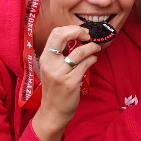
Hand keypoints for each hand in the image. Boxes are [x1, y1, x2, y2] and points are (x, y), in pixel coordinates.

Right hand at [32, 25, 100, 140]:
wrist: (53, 112)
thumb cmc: (55, 89)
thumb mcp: (51, 70)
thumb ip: (60, 55)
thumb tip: (76, 38)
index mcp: (45, 58)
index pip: (55, 33)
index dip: (71, 29)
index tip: (81, 32)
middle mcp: (50, 64)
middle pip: (63, 36)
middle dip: (79, 31)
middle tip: (89, 36)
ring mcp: (60, 73)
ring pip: (79, 52)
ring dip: (91, 47)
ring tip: (96, 48)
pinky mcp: (70, 82)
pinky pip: (85, 65)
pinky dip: (92, 59)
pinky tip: (94, 60)